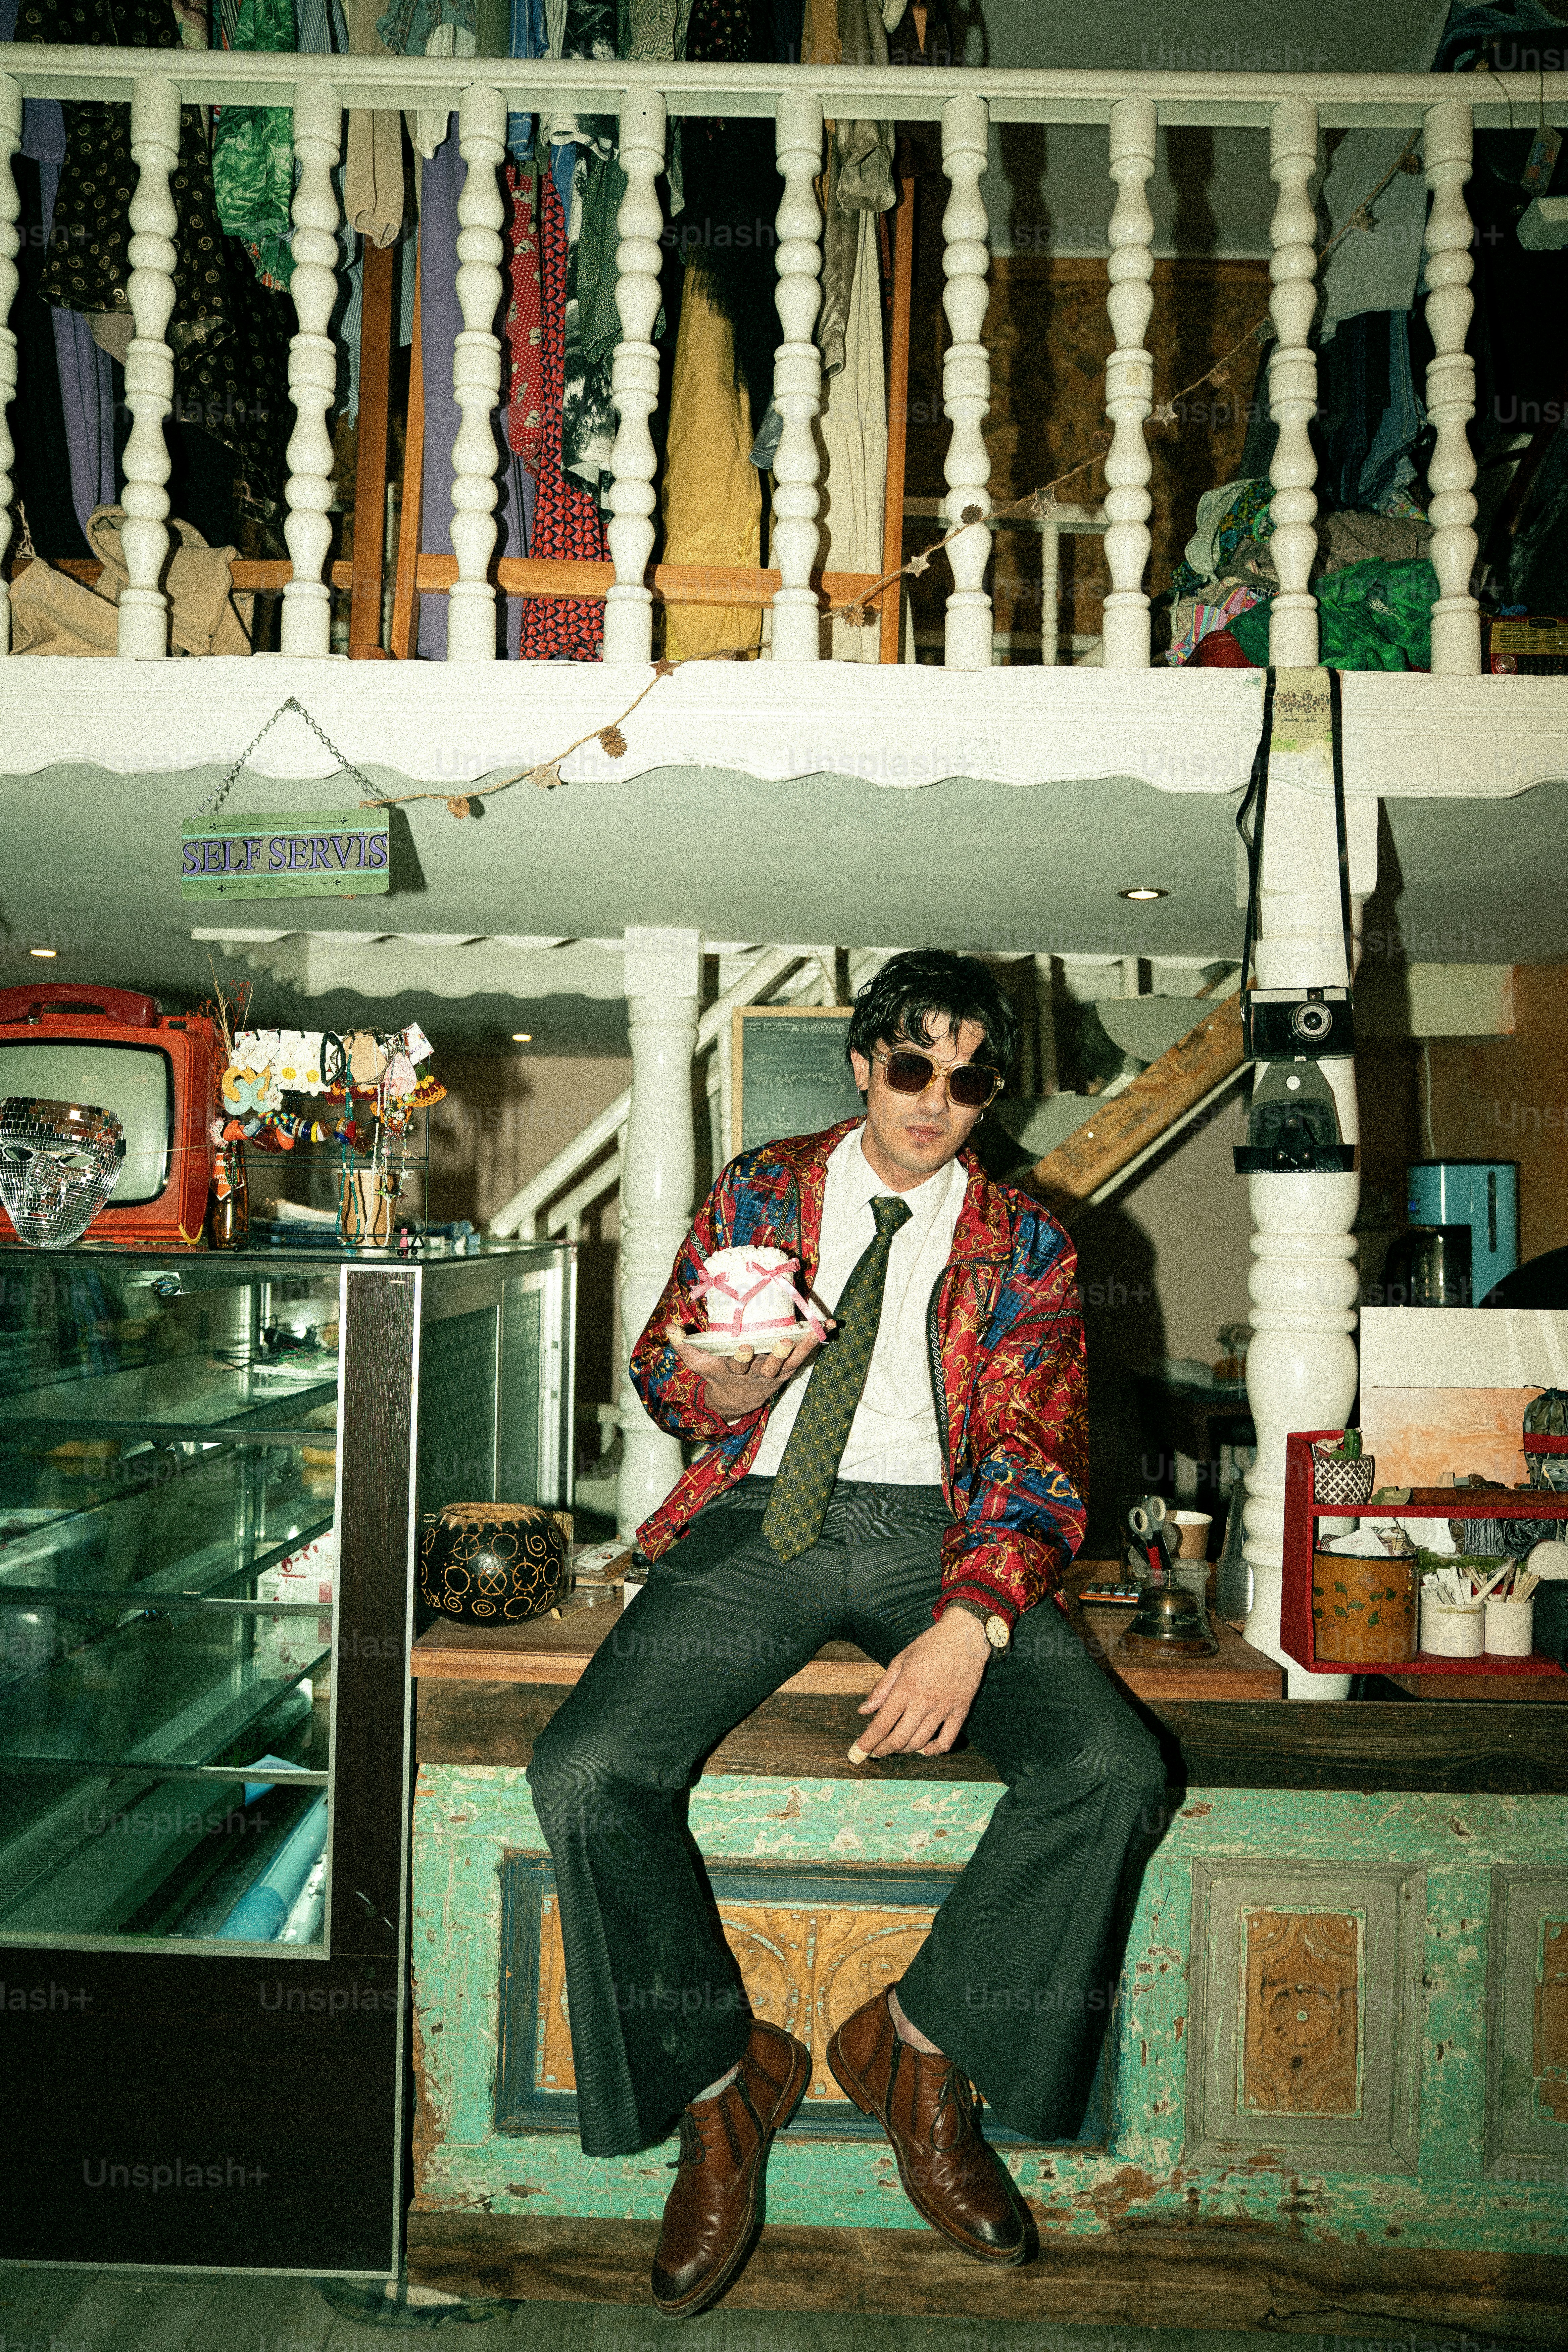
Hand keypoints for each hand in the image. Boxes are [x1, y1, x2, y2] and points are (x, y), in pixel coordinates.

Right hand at [666, 1318, 828, 1420]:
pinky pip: (804, 1357)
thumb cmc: (716, 1375)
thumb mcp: (698, 1362)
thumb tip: (669, 1327)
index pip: (737, 1365)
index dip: (740, 1358)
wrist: (736, 1400)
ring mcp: (775, 1374)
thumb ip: (683, 1346)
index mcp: (734, 1372)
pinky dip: (816, 1342)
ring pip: (791, 1362)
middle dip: (776, 1355)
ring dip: (803, 1348)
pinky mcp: (787, 1371)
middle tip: (784, 1343)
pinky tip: (829, 1326)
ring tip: (815, 1331)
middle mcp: (757, 1374)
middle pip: (769, 1366)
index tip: (744, 1347)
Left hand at [851, 1610, 989, 1758]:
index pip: (882, 1724)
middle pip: (899, 1738)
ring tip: (896, 1747)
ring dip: (904, 1750)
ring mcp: (944, 1708)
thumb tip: (863, 1710)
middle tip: (875, 1751)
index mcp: (906, 1687)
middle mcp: (924, 1701)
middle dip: (883, 1750)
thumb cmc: (930, 1644)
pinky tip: (924, 1749)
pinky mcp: (961, 1711)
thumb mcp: (900, 1660)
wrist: (965, 1635)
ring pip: (920, 1742)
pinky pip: (947, 1740)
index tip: (857, 1753)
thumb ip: (881, 1688)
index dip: (867, 1742)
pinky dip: (933, 1751)